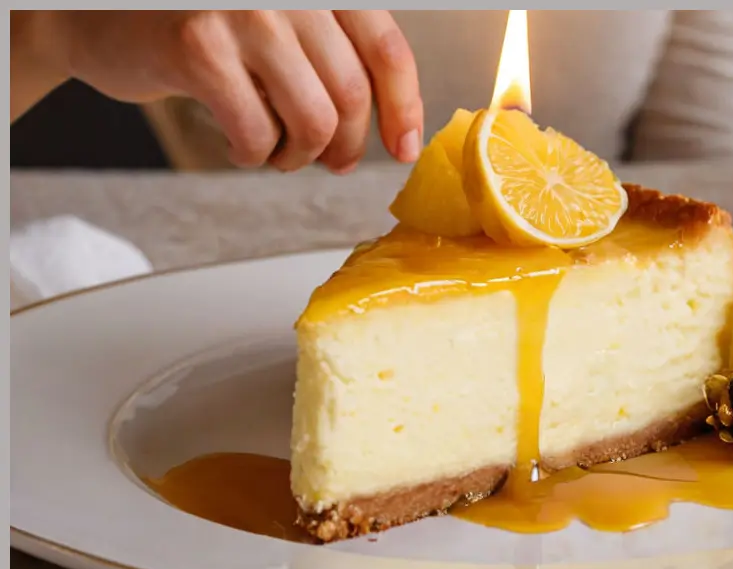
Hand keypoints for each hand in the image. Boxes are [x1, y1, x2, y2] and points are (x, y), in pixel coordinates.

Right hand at [26, 10, 423, 172]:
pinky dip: (255, 155)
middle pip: (351, 93)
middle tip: (331, 161)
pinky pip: (257, 133)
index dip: (403, 107)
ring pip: (313, 120)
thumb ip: (336, 56)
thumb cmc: (200, 26)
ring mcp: (242, 13)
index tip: (404, 146)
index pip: (385, 48)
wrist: (98, 16)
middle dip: (347, 144)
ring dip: (300, 154)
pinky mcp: (198, 48)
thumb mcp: (284, 24)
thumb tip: (395, 125)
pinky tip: (243, 145)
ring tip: (279, 150)